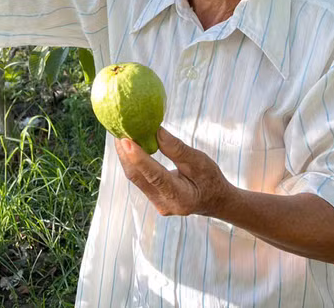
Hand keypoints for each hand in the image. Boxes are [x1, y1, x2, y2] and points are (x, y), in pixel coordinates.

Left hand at [114, 128, 234, 217]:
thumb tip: (155, 131)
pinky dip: (132, 161)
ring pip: (135, 177)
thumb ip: (177, 149)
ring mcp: (156, 203)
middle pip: (138, 177)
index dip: (139, 158)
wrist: (215, 201)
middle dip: (126, 153)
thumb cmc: (210, 180)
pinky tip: (128, 145)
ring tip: (119, 133)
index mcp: (181, 197)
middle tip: (118, 129)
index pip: (156, 176)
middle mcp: (164, 204)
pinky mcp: (151, 197)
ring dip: (126, 156)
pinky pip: (138, 177)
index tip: (126, 140)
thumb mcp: (200, 162)